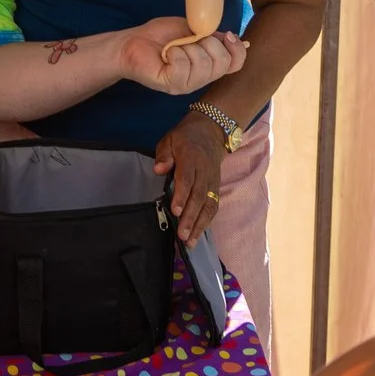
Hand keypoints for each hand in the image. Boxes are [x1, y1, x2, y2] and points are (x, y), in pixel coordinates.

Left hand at [112, 18, 246, 95]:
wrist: (132, 42)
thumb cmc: (160, 36)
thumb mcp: (192, 29)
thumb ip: (212, 35)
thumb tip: (234, 38)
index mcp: (208, 66)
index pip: (236, 64)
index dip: (236, 49)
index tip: (226, 35)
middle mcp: (200, 79)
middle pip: (221, 63)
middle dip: (207, 43)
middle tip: (189, 40)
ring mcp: (186, 84)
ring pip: (204, 64)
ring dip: (188, 47)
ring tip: (174, 48)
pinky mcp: (171, 84)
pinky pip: (183, 67)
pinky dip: (175, 53)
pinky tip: (166, 53)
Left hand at [155, 113, 228, 241]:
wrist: (211, 132)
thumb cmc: (185, 138)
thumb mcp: (170, 139)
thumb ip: (164, 155)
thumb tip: (158, 170)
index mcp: (191, 158)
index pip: (187, 179)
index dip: (182, 196)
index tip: (176, 211)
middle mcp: (204, 172)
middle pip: (199, 197)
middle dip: (191, 218)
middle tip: (182, 235)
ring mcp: (212, 181)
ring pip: (208, 205)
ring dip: (200, 225)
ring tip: (190, 242)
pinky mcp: (216, 188)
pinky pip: (213, 206)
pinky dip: (207, 222)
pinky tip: (198, 235)